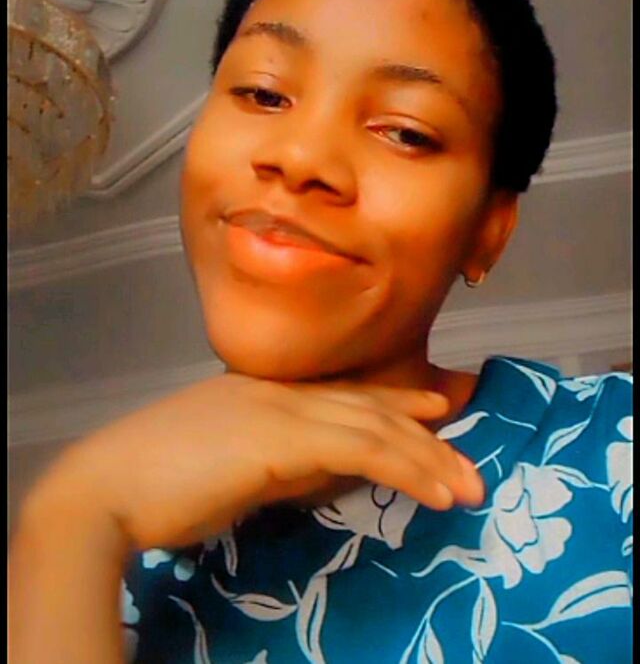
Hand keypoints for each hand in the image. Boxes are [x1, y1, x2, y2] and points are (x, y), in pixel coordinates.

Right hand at [31, 372, 483, 552]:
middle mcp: (281, 391)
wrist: (111, 486)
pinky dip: (406, 467)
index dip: (396, 397)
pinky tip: (437, 492)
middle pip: (370, 406)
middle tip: (468, 454)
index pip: (345, 393)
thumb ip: (280, 463)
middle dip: (426, 430)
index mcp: (266, 393)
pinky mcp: (284, 437)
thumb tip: (323, 472)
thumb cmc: (160, 483)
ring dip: (430, 457)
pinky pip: (362, 450)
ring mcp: (283, 408)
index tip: (437, 404)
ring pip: (375, 425)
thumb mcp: (233, 469)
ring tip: (470, 485)